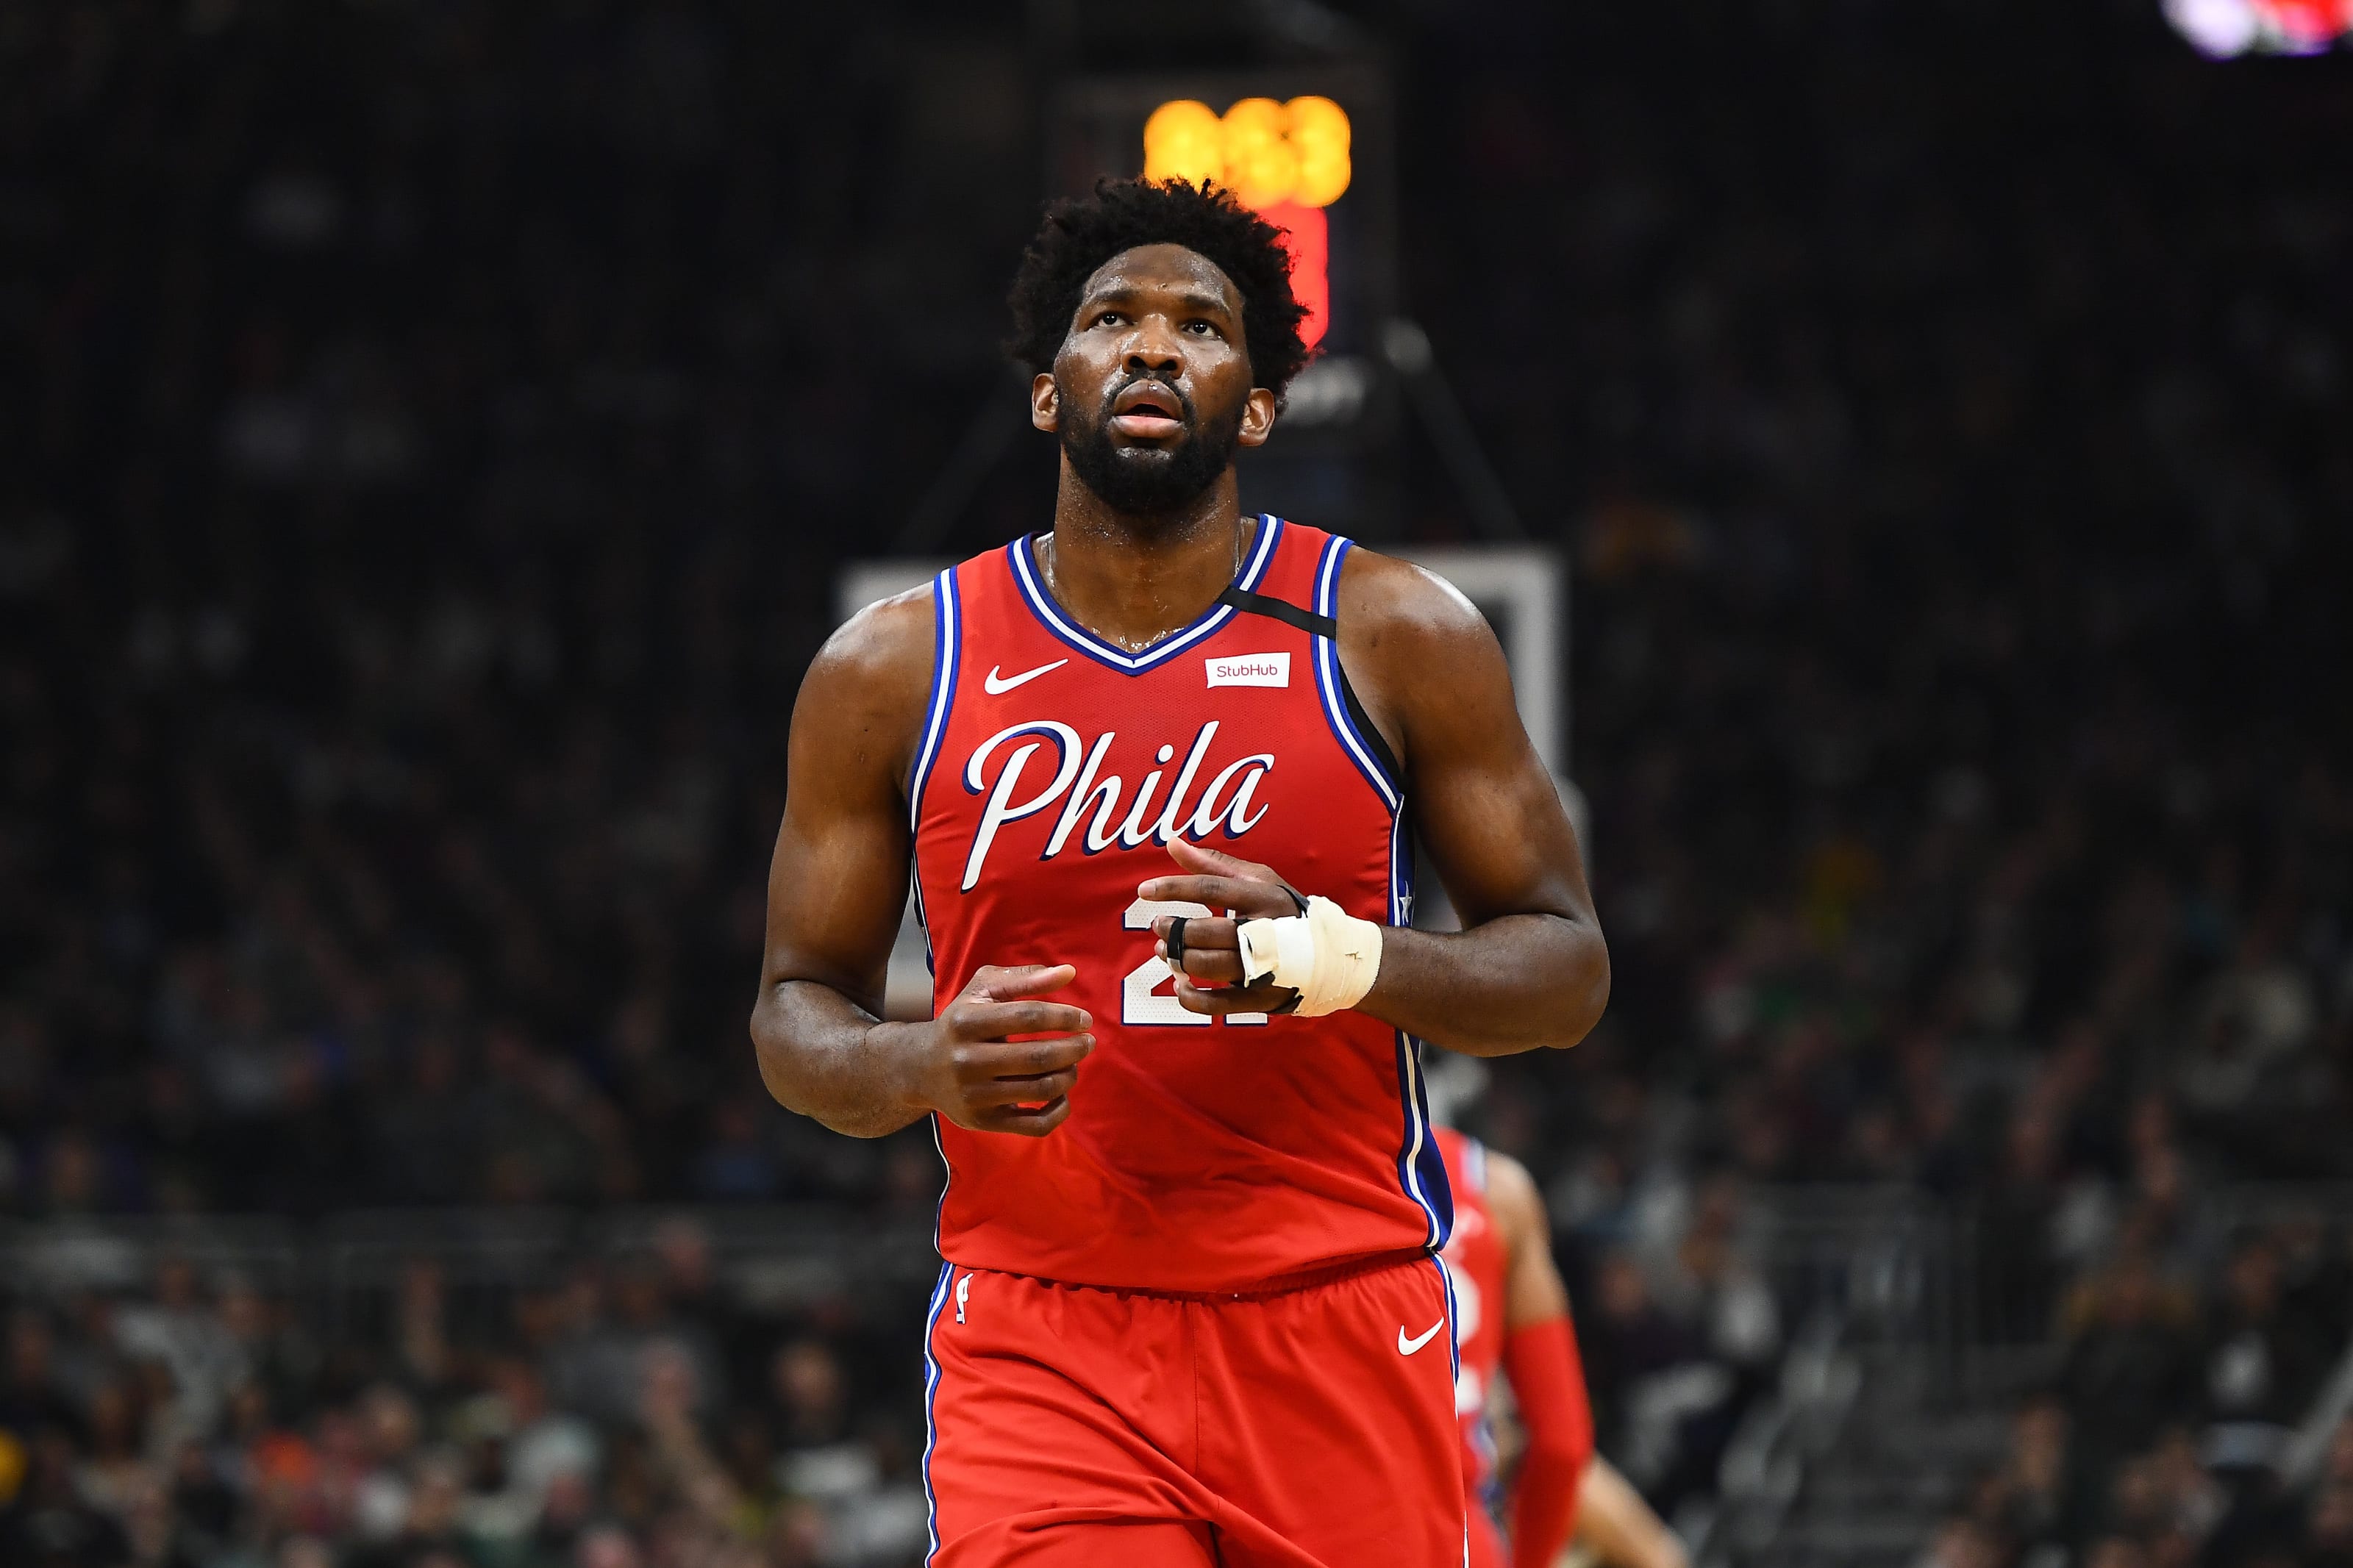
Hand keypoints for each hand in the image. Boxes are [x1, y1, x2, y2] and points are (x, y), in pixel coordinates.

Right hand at [895, 964, 1093, 1135]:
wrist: (918, 1068)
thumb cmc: (961, 1022)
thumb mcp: (983, 991)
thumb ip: (1025, 979)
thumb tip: (1069, 973)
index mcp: (967, 1021)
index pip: (1029, 1016)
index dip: (1065, 1017)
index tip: (1084, 1019)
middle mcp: (967, 1060)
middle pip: (1038, 1056)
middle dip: (1074, 1048)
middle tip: (1088, 1042)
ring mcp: (974, 1095)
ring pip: (1040, 1089)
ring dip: (1069, 1075)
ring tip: (1073, 1064)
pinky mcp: (983, 1122)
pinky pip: (1035, 1126)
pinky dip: (1060, 1111)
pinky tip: (1063, 1094)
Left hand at [1138, 839, 1306, 1017]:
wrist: (1329, 956)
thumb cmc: (1283, 910)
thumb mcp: (1257, 879)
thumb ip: (1212, 864)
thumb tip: (1171, 843)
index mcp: (1262, 897)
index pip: (1210, 887)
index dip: (1173, 888)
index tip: (1144, 890)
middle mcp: (1264, 930)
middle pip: (1204, 931)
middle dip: (1171, 929)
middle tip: (1158, 925)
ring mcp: (1263, 967)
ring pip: (1207, 965)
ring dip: (1177, 959)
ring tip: (1164, 951)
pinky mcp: (1260, 997)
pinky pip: (1217, 1004)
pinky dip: (1191, 998)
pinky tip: (1180, 985)